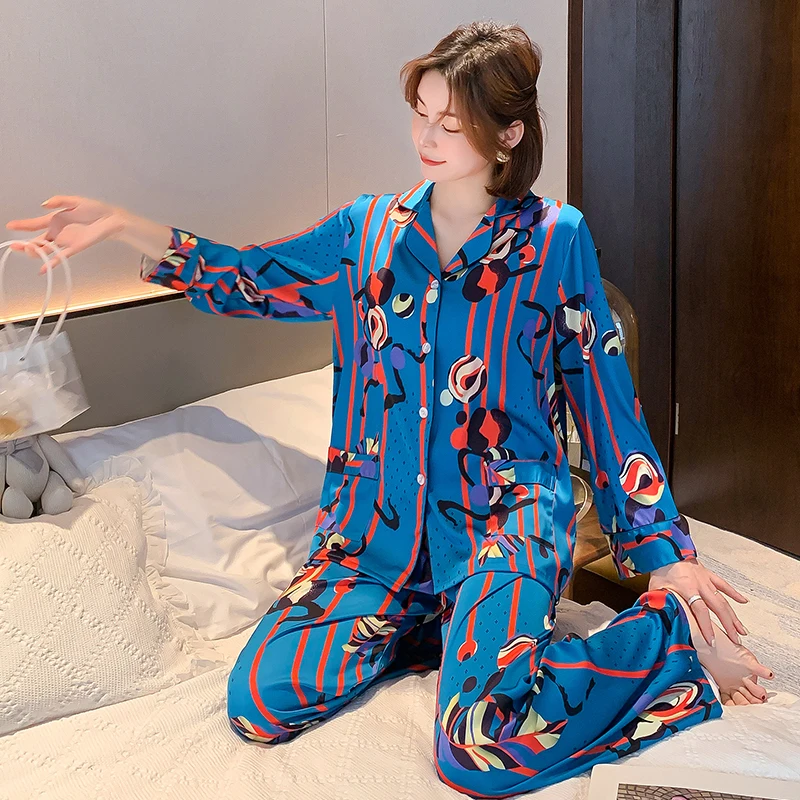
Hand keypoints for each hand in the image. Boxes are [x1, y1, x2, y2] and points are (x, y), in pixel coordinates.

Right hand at [6, 195, 125, 271]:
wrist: (110, 219)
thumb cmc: (95, 209)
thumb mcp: (74, 201)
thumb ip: (59, 201)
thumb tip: (44, 204)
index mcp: (55, 220)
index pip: (34, 224)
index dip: (22, 225)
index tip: (10, 225)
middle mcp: (57, 232)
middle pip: (37, 240)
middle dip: (25, 244)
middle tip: (16, 246)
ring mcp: (65, 241)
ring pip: (46, 250)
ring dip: (36, 252)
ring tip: (28, 251)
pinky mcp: (74, 248)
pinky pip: (60, 257)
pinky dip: (52, 263)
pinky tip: (43, 269)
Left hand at [649, 557, 748, 646]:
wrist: (666, 548)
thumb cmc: (660, 567)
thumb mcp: (656, 587)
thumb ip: (659, 603)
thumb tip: (657, 617)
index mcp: (687, 589)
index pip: (700, 611)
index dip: (706, 626)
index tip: (711, 640)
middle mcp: (700, 585)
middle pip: (718, 608)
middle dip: (728, 626)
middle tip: (735, 640)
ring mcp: (706, 580)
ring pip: (723, 600)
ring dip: (733, 616)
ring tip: (742, 630)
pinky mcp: (708, 574)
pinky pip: (723, 585)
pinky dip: (734, 593)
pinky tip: (744, 602)